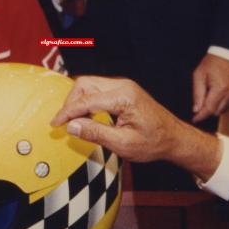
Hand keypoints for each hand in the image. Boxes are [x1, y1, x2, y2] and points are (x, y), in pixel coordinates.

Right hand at [51, 76, 222, 179]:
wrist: (173, 138)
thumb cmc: (153, 142)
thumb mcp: (123, 144)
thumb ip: (96, 133)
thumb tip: (71, 126)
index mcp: (123, 97)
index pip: (86, 100)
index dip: (67, 112)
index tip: (54, 124)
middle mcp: (123, 86)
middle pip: (85, 84)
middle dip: (71, 102)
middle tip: (65, 123)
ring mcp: (124, 86)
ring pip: (90, 85)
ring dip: (78, 101)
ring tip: (74, 121)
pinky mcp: (123, 90)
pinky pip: (98, 90)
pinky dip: (88, 101)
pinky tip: (86, 116)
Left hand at [191, 53, 228, 122]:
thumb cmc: (213, 62)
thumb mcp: (199, 75)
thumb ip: (197, 93)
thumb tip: (196, 109)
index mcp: (220, 89)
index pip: (209, 109)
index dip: (200, 116)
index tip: (194, 119)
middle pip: (216, 111)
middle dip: (207, 111)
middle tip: (200, 104)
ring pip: (224, 110)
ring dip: (215, 108)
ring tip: (209, 97)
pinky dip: (223, 104)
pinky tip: (218, 96)